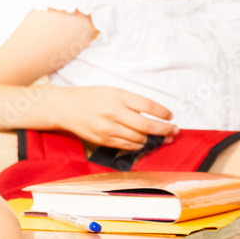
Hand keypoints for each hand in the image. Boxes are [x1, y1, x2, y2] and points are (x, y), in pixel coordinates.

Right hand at [56, 86, 177, 149]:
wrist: (65, 107)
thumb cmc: (90, 97)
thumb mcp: (112, 92)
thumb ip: (132, 102)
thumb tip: (155, 115)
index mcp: (117, 96)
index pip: (149, 107)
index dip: (164, 113)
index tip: (171, 116)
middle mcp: (113, 113)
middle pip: (147, 126)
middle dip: (165, 130)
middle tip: (174, 131)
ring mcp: (108, 128)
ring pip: (139, 139)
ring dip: (153, 140)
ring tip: (161, 138)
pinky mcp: (104, 140)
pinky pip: (128, 147)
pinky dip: (139, 145)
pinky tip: (143, 141)